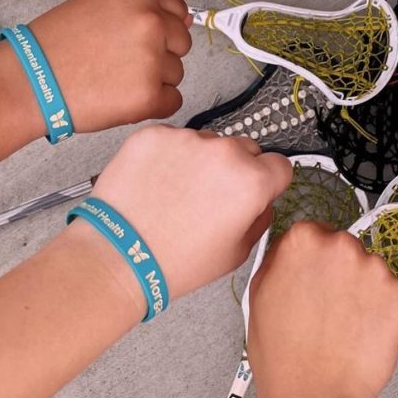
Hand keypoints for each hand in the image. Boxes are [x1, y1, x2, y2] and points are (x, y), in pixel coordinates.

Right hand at [21, 0, 191, 131]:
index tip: (143, 40)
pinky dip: (151, 105)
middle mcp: (150, 22)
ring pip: (176, 73)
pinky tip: (120, 98)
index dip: (161, 29)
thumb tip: (184, 19)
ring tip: (113, 80)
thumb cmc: (53, 45)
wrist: (27, 82)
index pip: (177, 9)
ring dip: (153, 80)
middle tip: (120, 64)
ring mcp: (152, 58)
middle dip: (159, 55)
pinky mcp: (149, 95)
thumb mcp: (98, 6)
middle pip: (181, 43)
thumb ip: (140, 9)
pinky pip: (172, 101)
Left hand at [87, 126, 290, 297]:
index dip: (268, 182)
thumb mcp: (236, 254)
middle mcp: (224, 152)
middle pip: (245, 149)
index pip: (279, 165)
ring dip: (199, 160)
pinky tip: (155, 184)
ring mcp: (187, 138)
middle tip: (210, 197)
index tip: (254, 192)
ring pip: (207, 142)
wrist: (118, 257)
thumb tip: (261, 201)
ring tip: (175, 194)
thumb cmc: (176, 263)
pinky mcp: (154, 134)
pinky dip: (168, 156)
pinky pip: (173, 139)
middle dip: (235, 168)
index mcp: (251, 182)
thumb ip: (259, 219)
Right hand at [248, 222, 397, 397]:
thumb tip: (293, 249)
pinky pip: (397, 297)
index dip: (316, 262)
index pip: (317, 234)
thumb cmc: (283, 357)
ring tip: (346, 329)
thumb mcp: (260, 294)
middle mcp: (343, 245)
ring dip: (367, 295)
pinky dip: (388, 315)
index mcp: (303, 240)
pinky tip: (366, 336)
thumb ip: (279, 259)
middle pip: (348, 250)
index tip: (316, 281)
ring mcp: (376, 269)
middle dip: (343, 276)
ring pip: (374, 274)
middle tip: (330, 312)